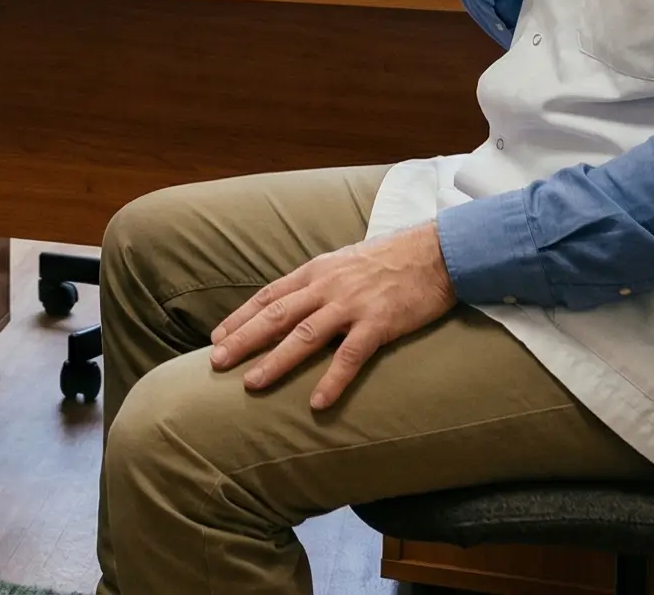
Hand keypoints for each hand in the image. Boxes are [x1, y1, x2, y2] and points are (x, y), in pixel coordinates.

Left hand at [208, 223, 456, 410]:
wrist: (437, 251)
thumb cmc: (392, 258)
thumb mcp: (345, 261)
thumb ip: (320, 282)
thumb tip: (295, 302)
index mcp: (317, 270)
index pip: (269, 295)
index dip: (241, 316)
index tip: (217, 336)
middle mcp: (327, 286)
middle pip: (276, 315)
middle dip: (243, 339)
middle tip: (216, 361)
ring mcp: (352, 305)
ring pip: (304, 335)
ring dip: (275, 361)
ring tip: (251, 384)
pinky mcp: (379, 323)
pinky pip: (350, 356)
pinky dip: (332, 380)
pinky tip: (316, 402)